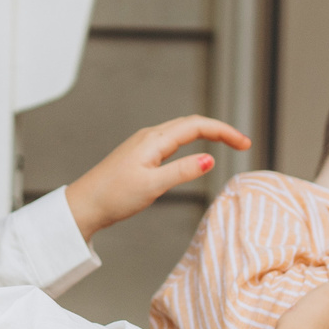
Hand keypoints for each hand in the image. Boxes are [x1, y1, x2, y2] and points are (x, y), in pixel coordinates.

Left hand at [66, 117, 251, 239]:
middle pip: (191, 123)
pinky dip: (191, 141)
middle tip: (243, 143)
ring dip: (206, 133)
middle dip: (219, 130)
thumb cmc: (113, 197)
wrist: (83, 205)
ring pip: (181, 130)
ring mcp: (142, 144)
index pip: (197, 126)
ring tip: (227, 143)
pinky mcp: (139, 155)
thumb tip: (210, 159)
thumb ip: (182, 172)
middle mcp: (149, 137)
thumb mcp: (152, 186)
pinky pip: (171, 140)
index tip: (245, 143)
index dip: (224, 131)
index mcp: (154, 140)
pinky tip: (195, 151)